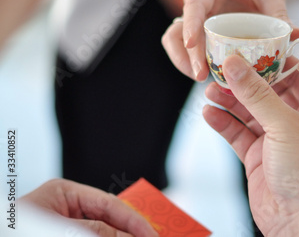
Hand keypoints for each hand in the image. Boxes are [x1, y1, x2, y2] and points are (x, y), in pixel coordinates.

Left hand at [20, 179, 157, 236]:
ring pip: (101, 233)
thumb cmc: (17, 230)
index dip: (135, 221)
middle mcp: (66, 210)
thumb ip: (97, 233)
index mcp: (64, 194)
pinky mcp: (61, 234)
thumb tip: (130, 236)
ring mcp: (64, 227)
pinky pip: (91, 236)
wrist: (0, 231)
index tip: (154, 236)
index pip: (110, 205)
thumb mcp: (60, 229)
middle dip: (129, 233)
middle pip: (109, 221)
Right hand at [162, 0, 298, 80]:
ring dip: (185, 61)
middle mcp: (197, 0)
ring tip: (201, 79)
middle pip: (178, 28)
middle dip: (185, 54)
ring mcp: (196, 16)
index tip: (191, 45)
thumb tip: (295, 34)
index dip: (190, 25)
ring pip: (176, 40)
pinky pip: (189, 47)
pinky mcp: (201, 29)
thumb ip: (280, 13)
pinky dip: (195, 61)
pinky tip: (210, 75)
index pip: (194, 5)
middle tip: (200, 75)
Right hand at [203, 56, 298, 235]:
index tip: (249, 48)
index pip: (296, 75)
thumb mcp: (285, 126)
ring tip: (210, 89)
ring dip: (230, 102)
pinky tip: (209, 113)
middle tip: (222, 68)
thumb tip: (235, 64)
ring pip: (251, 113)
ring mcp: (279, 141)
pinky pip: (240, 135)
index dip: (272, 61)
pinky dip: (225, 124)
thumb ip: (257, 95)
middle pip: (269, 93)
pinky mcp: (261, 158)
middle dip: (245, 82)